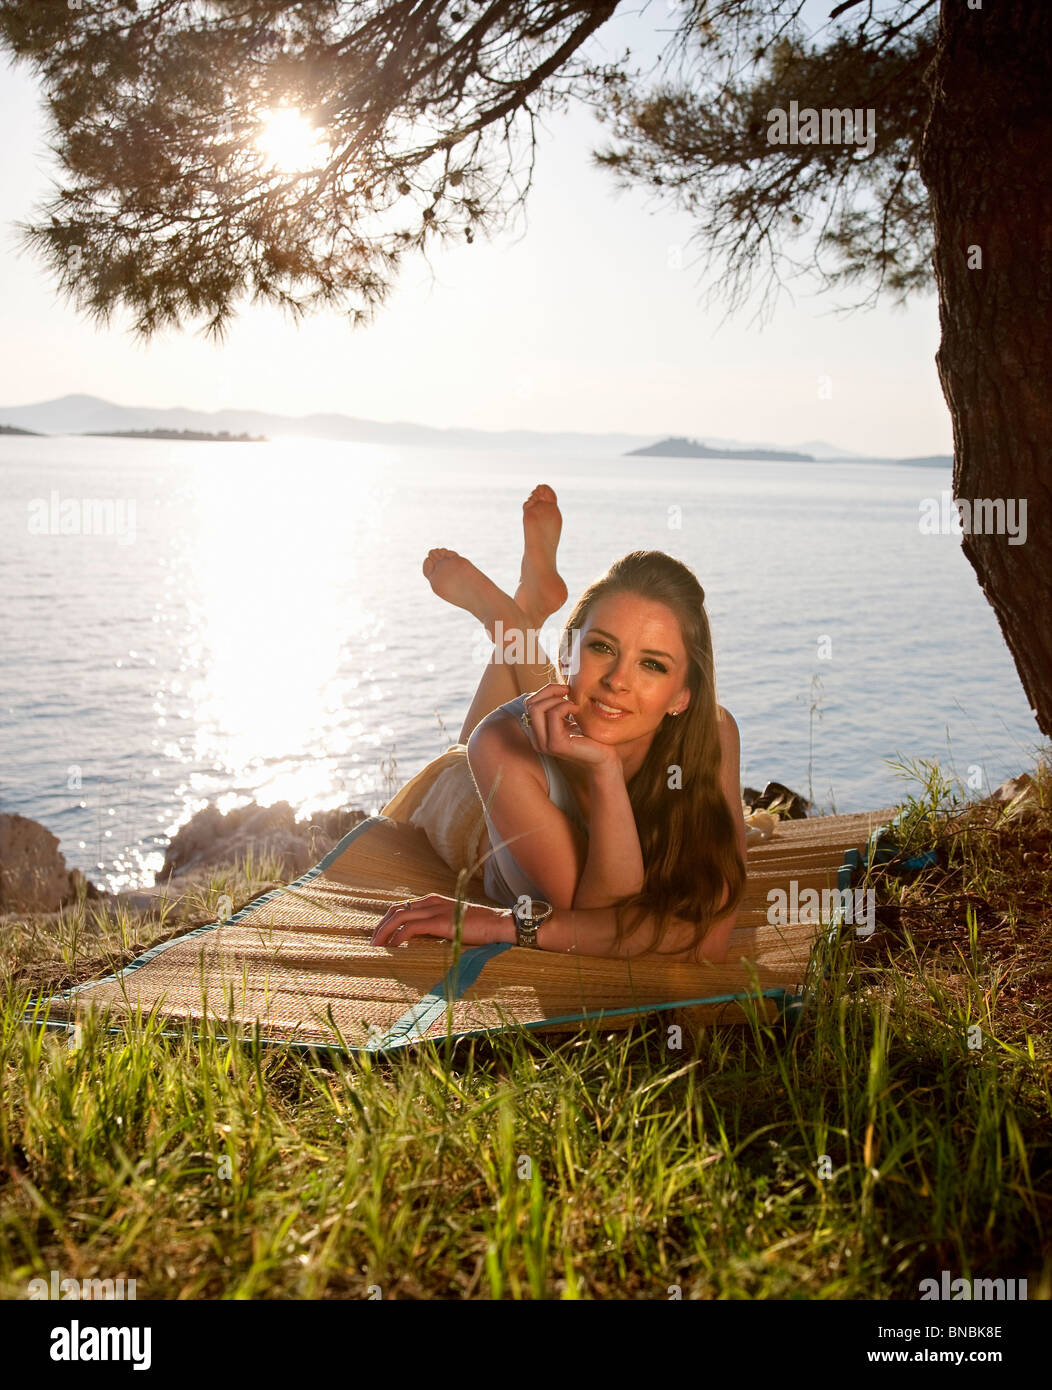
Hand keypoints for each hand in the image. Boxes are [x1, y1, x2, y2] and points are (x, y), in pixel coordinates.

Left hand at [369, 894, 513, 948]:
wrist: (497, 924)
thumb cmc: (478, 927)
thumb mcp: (452, 922)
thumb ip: (436, 926)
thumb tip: (419, 940)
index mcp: (432, 900)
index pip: (402, 907)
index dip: (387, 920)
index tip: (379, 936)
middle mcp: (430, 901)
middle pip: (395, 909)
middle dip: (380, 926)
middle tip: (372, 943)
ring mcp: (435, 910)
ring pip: (399, 917)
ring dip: (384, 932)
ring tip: (376, 946)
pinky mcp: (440, 922)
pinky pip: (410, 929)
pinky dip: (398, 938)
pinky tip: (393, 948)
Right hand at [521, 683, 618, 770]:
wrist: (604, 756)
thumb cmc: (589, 735)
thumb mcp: (569, 717)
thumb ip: (556, 706)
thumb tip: (552, 686)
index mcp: (538, 732)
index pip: (530, 703)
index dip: (546, 691)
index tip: (565, 690)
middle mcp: (537, 739)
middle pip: (530, 704)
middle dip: (549, 691)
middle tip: (568, 691)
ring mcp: (544, 744)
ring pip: (537, 708)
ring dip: (558, 700)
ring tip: (574, 704)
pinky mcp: (555, 744)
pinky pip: (553, 715)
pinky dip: (565, 706)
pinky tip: (577, 710)